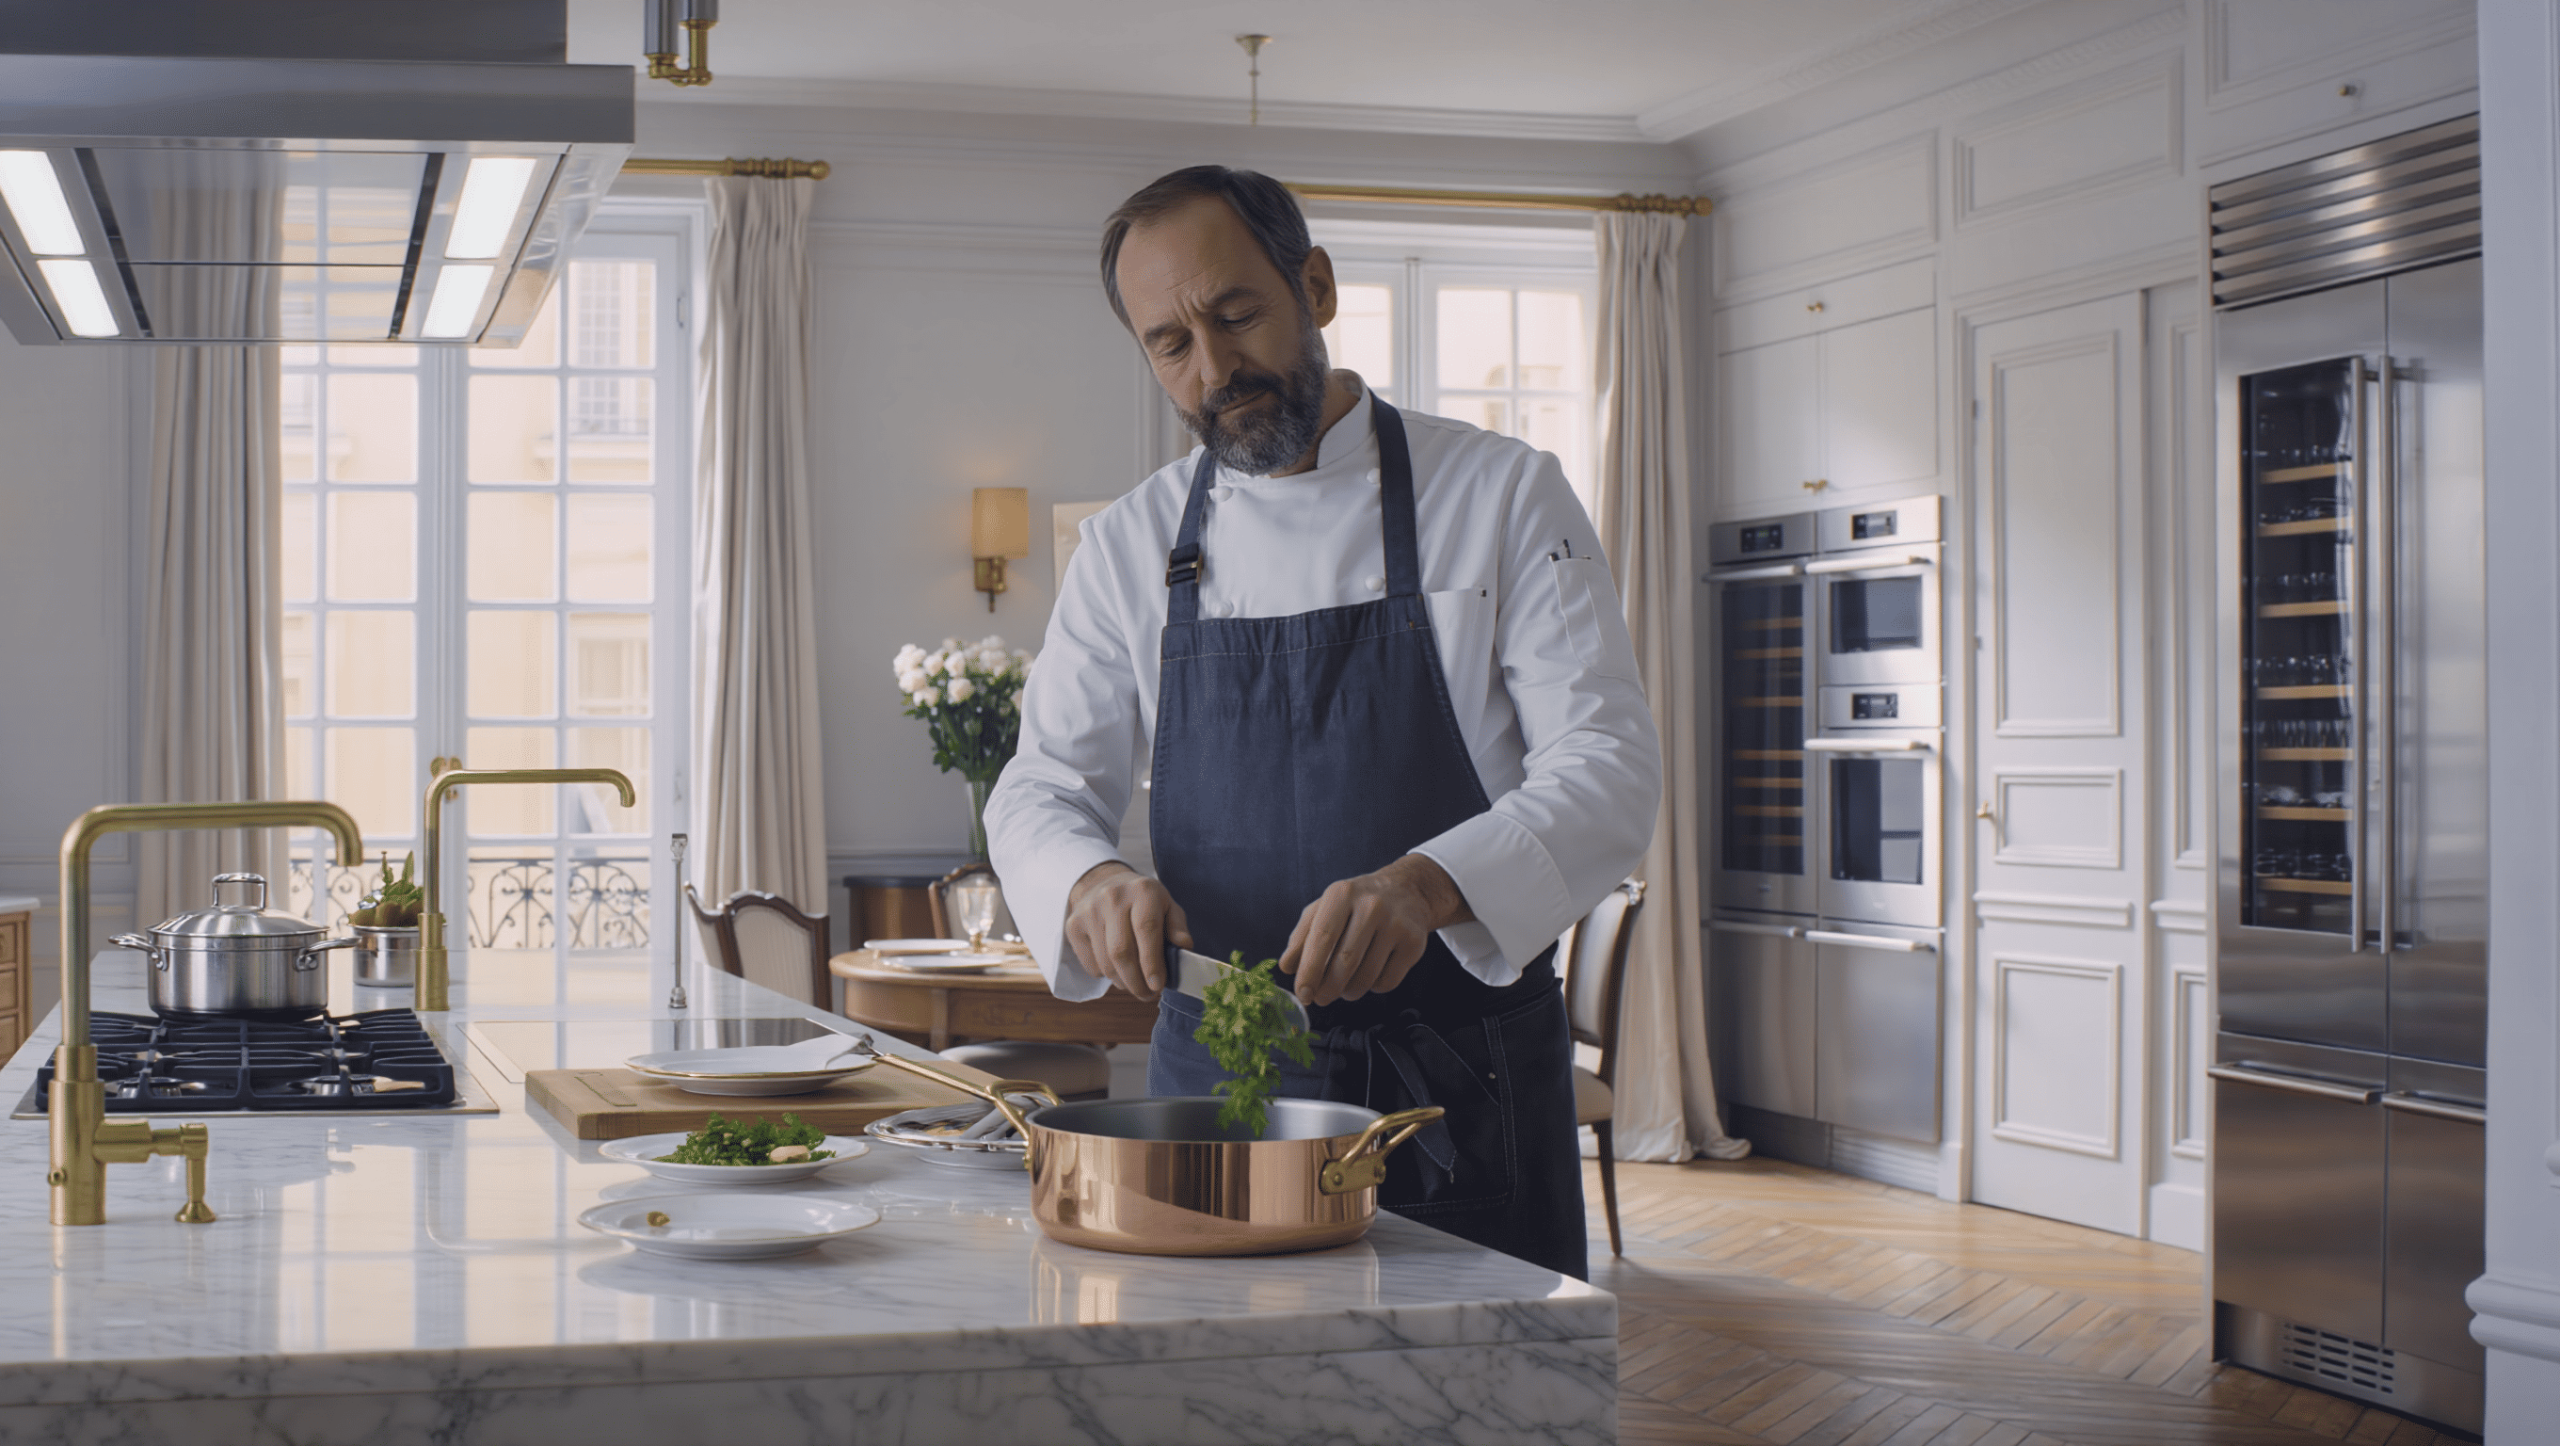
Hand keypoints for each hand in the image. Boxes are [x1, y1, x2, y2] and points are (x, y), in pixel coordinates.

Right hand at [1064, 862, 1189, 999]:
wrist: (1103, 883)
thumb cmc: (1142, 901)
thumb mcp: (1167, 906)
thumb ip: (1177, 927)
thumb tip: (1184, 948)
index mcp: (1142, 891)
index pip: (1146, 930)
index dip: (1152, 962)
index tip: (1157, 985)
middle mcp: (1112, 897)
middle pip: (1121, 952)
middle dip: (1136, 981)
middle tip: (1148, 994)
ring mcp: (1089, 911)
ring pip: (1105, 963)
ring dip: (1123, 982)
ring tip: (1135, 983)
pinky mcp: (1073, 926)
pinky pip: (1091, 965)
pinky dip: (1106, 975)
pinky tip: (1116, 968)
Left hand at [1280, 855, 1472, 1006]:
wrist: (1407, 891)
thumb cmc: (1357, 903)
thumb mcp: (1325, 908)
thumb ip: (1302, 936)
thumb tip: (1287, 967)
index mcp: (1342, 895)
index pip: (1322, 938)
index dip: (1309, 970)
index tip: (1302, 992)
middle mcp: (1371, 906)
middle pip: (1345, 962)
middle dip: (1328, 989)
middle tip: (1320, 998)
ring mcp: (1396, 925)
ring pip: (1366, 977)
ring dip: (1349, 992)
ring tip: (1344, 986)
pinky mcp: (1414, 943)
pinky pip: (1387, 982)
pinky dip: (1373, 988)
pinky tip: (1369, 975)